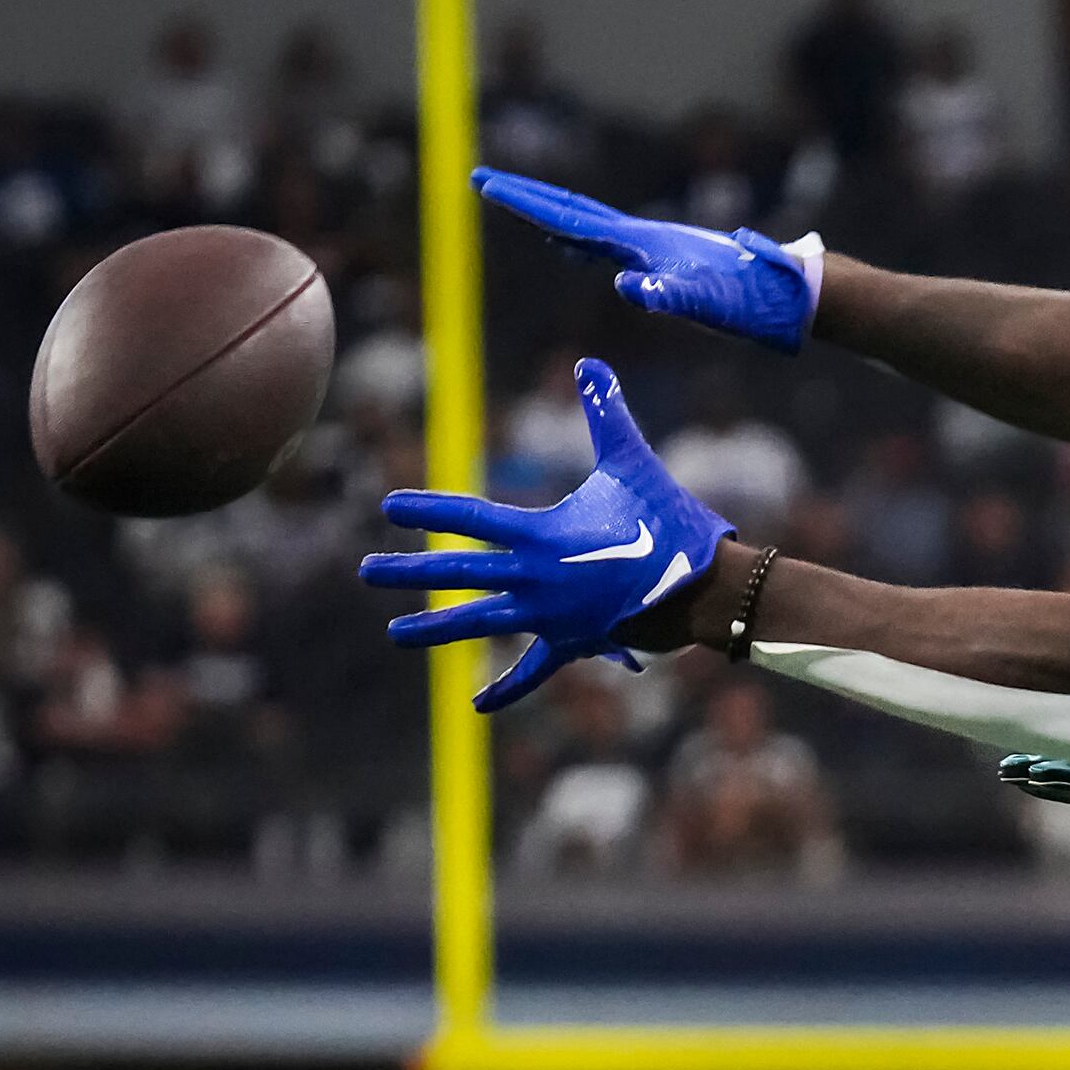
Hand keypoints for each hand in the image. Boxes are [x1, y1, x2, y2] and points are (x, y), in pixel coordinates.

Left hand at [361, 359, 732, 710]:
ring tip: (396, 633)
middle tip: (366, 572)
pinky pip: (533, 670)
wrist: (702, 589)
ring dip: (437, 628)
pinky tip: (478, 705)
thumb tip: (590, 363)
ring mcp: (550, 617)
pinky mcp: (572, 643)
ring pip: (482, 624)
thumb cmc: (667, 521)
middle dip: (409, 572)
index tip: (389, 507)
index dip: (427, 511)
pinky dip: (508, 687)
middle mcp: (534, 579)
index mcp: (540, 535)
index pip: (469, 519)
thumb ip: (606, 415)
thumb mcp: (633, 463)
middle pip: (460, 574)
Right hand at [473, 168, 821, 352]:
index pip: (570, 218)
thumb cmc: (749, 301)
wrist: (786, 290)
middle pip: (572, 210)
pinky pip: (609, 244)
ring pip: (590, 224)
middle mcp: (644, 236)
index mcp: (643, 242)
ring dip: (550, 215)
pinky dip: (580, 240)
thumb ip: (672, 295)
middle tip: (483, 179)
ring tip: (518, 207)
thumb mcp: (709, 305)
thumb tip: (634, 288)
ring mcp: (654, 245)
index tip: (483, 183)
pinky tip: (575, 249)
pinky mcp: (667, 258)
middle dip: (527, 196)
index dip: (525, 202)